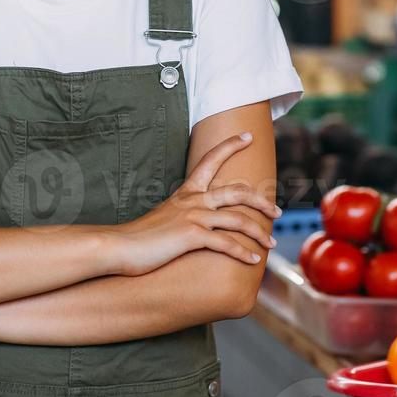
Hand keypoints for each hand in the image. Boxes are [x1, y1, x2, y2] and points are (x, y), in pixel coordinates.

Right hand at [110, 130, 279, 276]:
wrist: (119, 246)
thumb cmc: (140, 236)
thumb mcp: (165, 217)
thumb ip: (183, 214)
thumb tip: (196, 222)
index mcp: (187, 192)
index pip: (211, 159)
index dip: (231, 145)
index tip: (248, 136)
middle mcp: (193, 200)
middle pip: (237, 192)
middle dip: (261, 201)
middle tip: (276, 211)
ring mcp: (193, 216)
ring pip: (238, 219)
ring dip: (259, 232)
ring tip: (272, 242)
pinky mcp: (191, 236)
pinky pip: (226, 244)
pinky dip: (243, 253)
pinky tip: (254, 260)